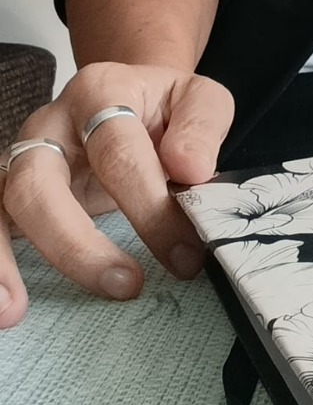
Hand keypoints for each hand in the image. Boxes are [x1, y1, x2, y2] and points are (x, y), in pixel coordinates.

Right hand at [0, 61, 233, 326]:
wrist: (134, 97)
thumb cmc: (166, 109)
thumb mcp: (200, 100)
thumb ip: (201, 127)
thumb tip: (191, 168)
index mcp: (101, 92)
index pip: (117, 150)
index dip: (151, 206)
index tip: (186, 254)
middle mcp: (49, 124)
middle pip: (38, 180)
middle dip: (77, 242)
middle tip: (127, 286)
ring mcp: (23, 158)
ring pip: (1, 203)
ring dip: (3, 261)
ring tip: (14, 313)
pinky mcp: (10, 193)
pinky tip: (3, 309)